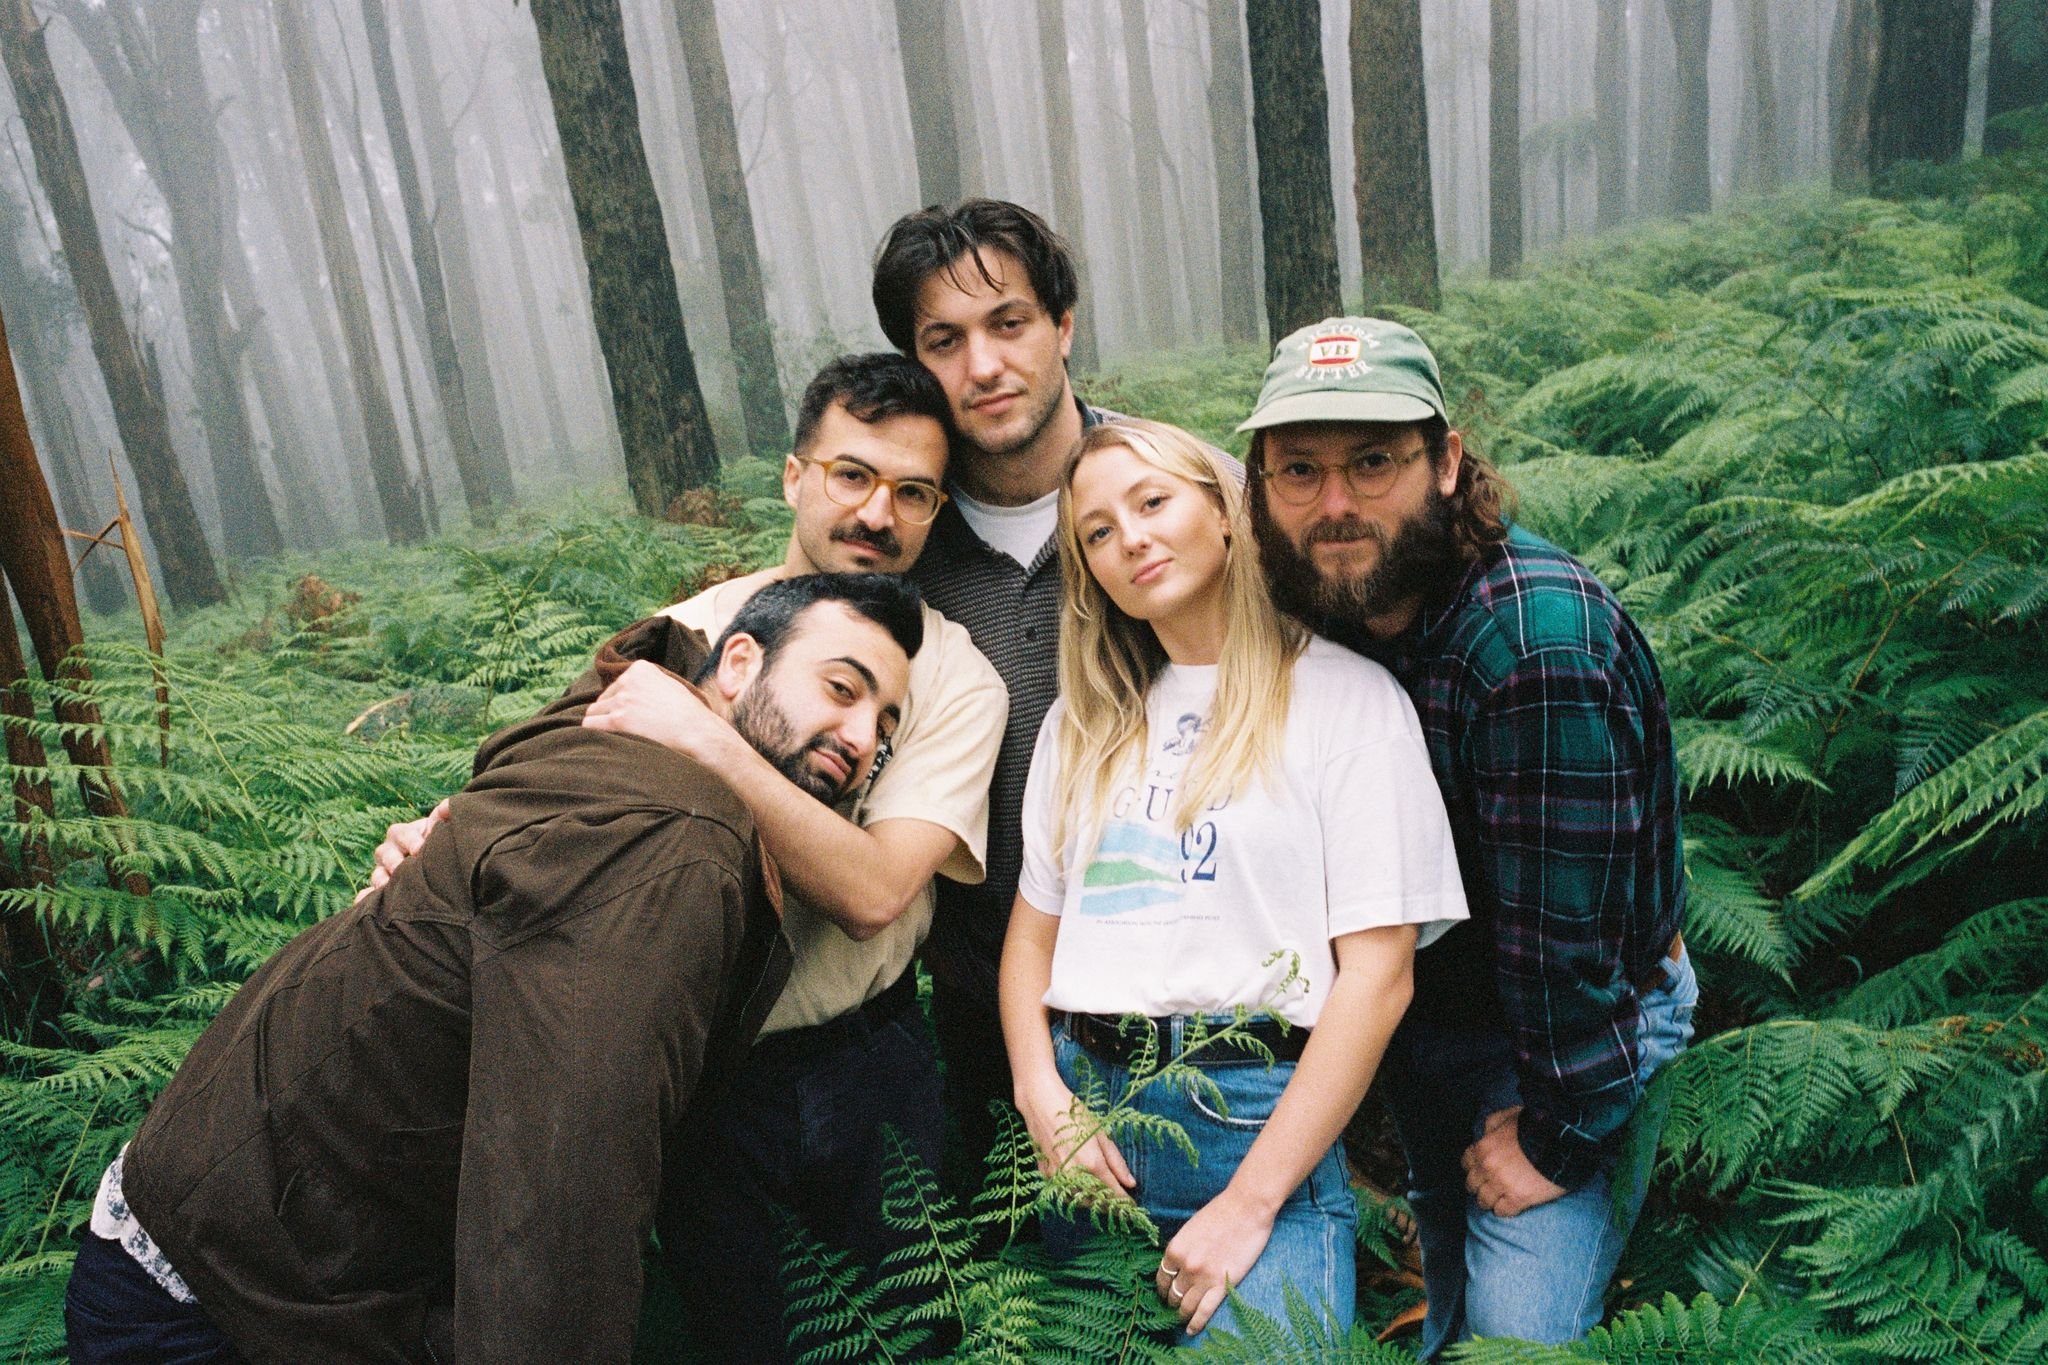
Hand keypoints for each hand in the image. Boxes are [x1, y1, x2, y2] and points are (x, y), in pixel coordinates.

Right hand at [356, 799, 449, 901]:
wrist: (451, 863)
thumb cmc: (448, 842)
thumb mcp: (448, 826)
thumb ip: (446, 815)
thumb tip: (444, 808)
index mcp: (407, 835)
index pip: (399, 833)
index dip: (408, 839)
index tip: (419, 848)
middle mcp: (394, 852)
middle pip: (383, 852)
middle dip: (392, 860)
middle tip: (401, 868)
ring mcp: (388, 872)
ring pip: (377, 874)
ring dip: (380, 879)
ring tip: (387, 887)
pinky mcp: (386, 891)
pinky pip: (369, 896)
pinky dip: (365, 898)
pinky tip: (363, 902)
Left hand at [581, 660, 736, 761]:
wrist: (698, 732)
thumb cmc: (689, 715)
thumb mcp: (669, 686)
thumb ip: (647, 686)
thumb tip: (627, 696)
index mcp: (641, 669)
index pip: (616, 685)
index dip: (621, 703)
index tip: (634, 716)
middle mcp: (628, 680)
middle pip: (602, 699)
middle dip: (610, 714)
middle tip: (626, 730)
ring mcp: (622, 700)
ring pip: (593, 713)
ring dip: (603, 725)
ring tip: (619, 737)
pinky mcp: (618, 720)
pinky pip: (590, 725)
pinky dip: (594, 734)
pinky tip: (605, 741)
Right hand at [1016, 1077, 1134, 1200]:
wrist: (1039, 1102)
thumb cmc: (1073, 1112)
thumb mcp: (1100, 1133)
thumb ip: (1116, 1161)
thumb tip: (1131, 1183)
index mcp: (1092, 1163)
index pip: (1113, 1192)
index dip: (1124, 1202)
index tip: (1132, 1207)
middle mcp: (1073, 1174)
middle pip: (1096, 1200)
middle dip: (1108, 1202)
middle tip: (1117, 1197)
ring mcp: (1057, 1176)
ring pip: (1079, 1199)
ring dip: (1092, 1199)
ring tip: (1100, 1190)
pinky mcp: (1045, 1174)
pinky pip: (1064, 1190)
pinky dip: (1074, 1190)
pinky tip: (1080, 1180)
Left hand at [1157, 1186, 1274, 1335]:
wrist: (1247, 1208)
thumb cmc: (1221, 1212)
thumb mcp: (1191, 1228)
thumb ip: (1182, 1248)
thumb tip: (1177, 1266)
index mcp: (1174, 1249)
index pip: (1161, 1279)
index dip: (1163, 1290)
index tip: (1167, 1295)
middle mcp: (1185, 1266)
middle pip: (1172, 1295)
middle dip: (1172, 1303)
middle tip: (1175, 1308)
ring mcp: (1203, 1277)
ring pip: (1185, 1306)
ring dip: (1182, 1315)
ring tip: (1183, 1320)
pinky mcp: (1222, 1285)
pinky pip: (1204, 1312)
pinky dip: (1196, 1324)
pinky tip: (1191, 1330)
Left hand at [1461, 1105, 1566, 1216]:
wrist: (1562, 1141)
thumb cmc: (1537, 1125)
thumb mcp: (1510, 1115)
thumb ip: (1493, 1123)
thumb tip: (1485, 1133)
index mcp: (1484, 1146)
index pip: (1466, 1163)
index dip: (1474, 1167)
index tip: (1481, 1171)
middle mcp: (1488, 1167)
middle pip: (1472, 1185)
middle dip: (1480, 1186)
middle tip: (1490, 1188)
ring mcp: (1501, 1184)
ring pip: (1484, 1201)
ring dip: (1491, 1200)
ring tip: (1500, 1200)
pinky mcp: (1518, 1198)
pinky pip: (1502, 1211)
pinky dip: (1505, 1210)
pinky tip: (1511, 1205)